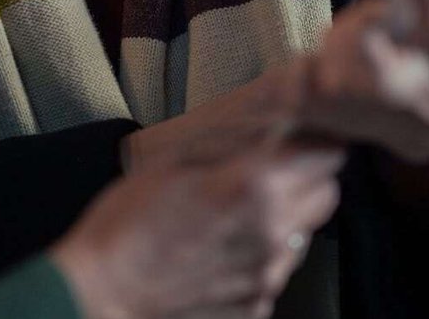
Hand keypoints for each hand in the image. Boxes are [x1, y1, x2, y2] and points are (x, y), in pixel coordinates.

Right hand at [50, 144, 344, 318]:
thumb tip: (268, 128)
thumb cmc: (125, 224)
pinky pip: (277, 270)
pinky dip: (260, 257)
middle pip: (327, 194)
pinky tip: (219, 251)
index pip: (328, 155)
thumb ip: (231, 144)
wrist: (100, 295)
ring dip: (284, 219)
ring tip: (233, 217)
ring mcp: (268, 277)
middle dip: (307, 178)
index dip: (314, 142)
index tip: (300, 138)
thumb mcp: (174, 162)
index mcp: (254, 187)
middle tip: (272, 172)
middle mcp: (273, 233)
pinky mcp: (258, 307)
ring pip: (304, 234)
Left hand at [299, 0, 428, 162]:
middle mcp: (417, 86)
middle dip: (370, 53)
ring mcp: (370, 110)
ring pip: (334, 67)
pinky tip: (324, 62)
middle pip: (386, 72)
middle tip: (362, 32)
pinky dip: (304, 67)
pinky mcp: (332, 118)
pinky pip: (302, 81)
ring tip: (356, 35)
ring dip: (335, 45)